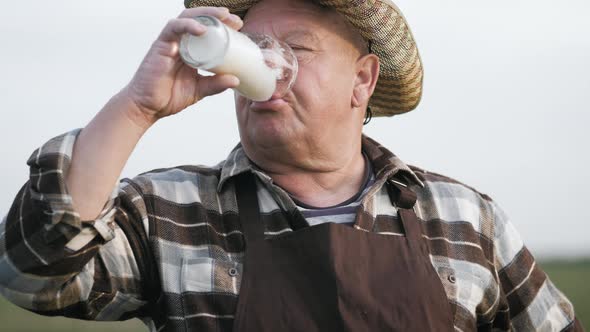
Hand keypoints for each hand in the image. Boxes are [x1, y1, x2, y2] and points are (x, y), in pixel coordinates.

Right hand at [122, 7, 242, 127]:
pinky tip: (201, 28)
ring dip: (205, 14)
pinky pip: (173, 28)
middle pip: (199, 19)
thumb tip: (236, 80)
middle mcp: (181, 42)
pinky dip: (187, 25)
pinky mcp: (160, 45)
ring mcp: (170, 42)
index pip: (207, 31)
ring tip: (222, 16)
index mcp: (191, 51)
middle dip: (217, 15)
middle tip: (235, 20)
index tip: (239, 27)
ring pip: (187, 18)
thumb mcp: (199, 90)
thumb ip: (215, 84)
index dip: (223, 25)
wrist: (148, 107)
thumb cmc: (169, 96)